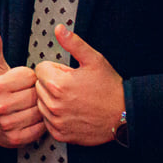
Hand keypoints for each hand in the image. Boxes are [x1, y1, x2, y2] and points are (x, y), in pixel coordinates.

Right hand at [0, 27, 45, 148]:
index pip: (29, 76)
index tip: (23, 80)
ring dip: (39, 107)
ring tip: (30, 104)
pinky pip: (38, 129)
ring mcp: (6, 124)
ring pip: (39, 111)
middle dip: (35, 91)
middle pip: (35, 94)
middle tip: (28, 92)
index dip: (29, 76)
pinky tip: (32, 117)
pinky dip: (40, 123)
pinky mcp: (13, 139)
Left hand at [34, 26, 124, 145]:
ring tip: (72, 99)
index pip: (40, 69)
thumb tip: (59, 29)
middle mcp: (54, 105)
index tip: (69, 73)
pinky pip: (47, 121)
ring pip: (41, 103)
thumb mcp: (94, 60)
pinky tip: (71, 111)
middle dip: (52, 83)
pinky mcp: (60, 134)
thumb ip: (73, 43)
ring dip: (51, 100)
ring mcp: (57, 121)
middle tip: (73, 86)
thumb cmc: (110, 88)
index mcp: (59, 84)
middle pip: (38, 86)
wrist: (124, 115)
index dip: (55, 69)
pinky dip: (55, 116)